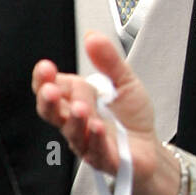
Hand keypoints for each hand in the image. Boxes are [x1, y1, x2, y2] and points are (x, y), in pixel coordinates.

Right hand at [33, 31, 184, 194]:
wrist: (150, 147)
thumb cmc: (132, 117)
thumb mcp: (124, 81)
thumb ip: (108, 60)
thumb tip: (92, 36)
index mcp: (78, 98)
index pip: (53, 87)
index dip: (45, 79)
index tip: (45, 68)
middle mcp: (77, 120)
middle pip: (53, 112)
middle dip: (48, 100)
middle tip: (50, 89)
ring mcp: (87, 141)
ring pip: (73, 131)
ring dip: (74, 119)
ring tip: (80, 108)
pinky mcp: (104, 158)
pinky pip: (96, 150)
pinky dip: (95, 139)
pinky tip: (97, 128)